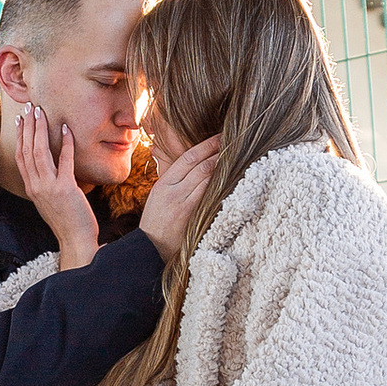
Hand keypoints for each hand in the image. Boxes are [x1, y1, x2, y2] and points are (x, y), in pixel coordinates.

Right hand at [10, 99, 97, 264]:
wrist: (75, 241)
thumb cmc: (67, 222)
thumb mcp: (51, 201)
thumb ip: (47, 185)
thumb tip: (51, 169)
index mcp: (31, 188)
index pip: (21, 157)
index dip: (20, 137)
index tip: (20, 120)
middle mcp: (36, 186)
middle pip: (28, 150)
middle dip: (28, 127)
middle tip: (30, 108)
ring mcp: (49, 187)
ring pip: (40, 152)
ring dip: (40, 130)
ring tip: (41, 113)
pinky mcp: (65, 189)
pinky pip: (64, 161)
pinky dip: (65, 143)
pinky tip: (66, 129)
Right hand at [138, 134, 222, 258]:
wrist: (149, 248)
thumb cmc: (157, 222)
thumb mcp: (159, 197)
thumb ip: (175, 182)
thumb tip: (197, 165)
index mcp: (164, 183)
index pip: (188, 157)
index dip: (206, 145)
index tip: (219, 137)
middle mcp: (173, 191)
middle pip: (201, 166)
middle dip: (219, 152)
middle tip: (234, 142)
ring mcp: (182, 204)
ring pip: (207, 179)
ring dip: (223, 167)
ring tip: (237, 157)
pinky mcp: (191, 216)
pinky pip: (210, 196)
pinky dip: (221, 186)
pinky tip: (231, 180)